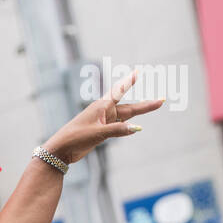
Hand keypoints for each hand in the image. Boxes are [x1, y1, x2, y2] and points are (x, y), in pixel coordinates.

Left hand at [45, 69, 163, 165]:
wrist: (60, 150)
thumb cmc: (75, 138)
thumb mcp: (97, 134)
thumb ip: (117, 130)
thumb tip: (137, 128)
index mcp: (101, 106)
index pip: (119, 91)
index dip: (129, 82)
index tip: (138, 72)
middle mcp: (104, 111)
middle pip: (129, 108)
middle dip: (145, 104)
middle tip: (161, 100)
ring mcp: (103, 122)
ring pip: (125, 117)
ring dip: (139, 113)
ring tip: (155, 105)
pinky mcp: (101, 131)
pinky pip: (118, 127)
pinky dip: (127, 126)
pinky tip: (135, 126)